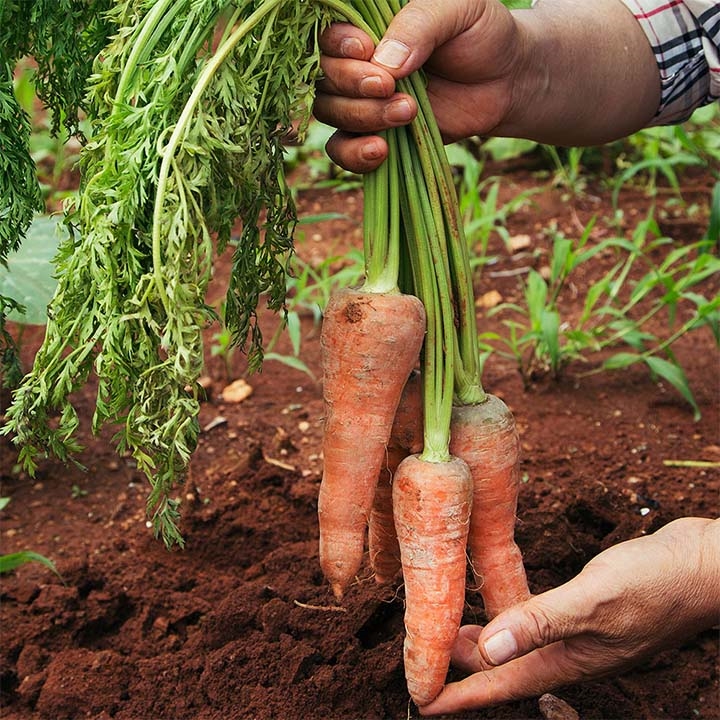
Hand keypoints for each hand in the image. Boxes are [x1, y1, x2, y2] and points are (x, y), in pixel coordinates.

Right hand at [314, 0, 521, 172]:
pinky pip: (342, 150)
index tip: (366, 49)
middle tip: (391, 86)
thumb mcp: (459, 10)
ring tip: (408, 111)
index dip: (337, 47)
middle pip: (324, 78)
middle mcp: (356, 64)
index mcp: (368, 26)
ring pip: (331, 113)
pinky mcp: (375, 135)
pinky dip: (353, 154)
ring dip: (363, 117)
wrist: (506, 82)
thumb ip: (420, 24)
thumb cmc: (481, 35)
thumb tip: (384, 62)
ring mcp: (362, 102)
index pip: (327, 37)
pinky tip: (380, 150)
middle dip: (353, 85)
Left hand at [420, 517, 719, 715]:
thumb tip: (490, 650)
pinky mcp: (583, 611)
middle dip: (462, 669)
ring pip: (518, 647)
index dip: (460, 695)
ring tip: (448, 636)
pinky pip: (535, 623)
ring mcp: (578, 634)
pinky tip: (499, 610)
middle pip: (503, 668)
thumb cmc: (656, 585)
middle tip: (423, 661)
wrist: (699, 567)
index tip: (422, 700)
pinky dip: (509, 621)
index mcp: (566, 659)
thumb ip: (540, 624)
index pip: (501, 685)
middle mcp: (568, 653)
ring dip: (483, 645)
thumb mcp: (593, 601)